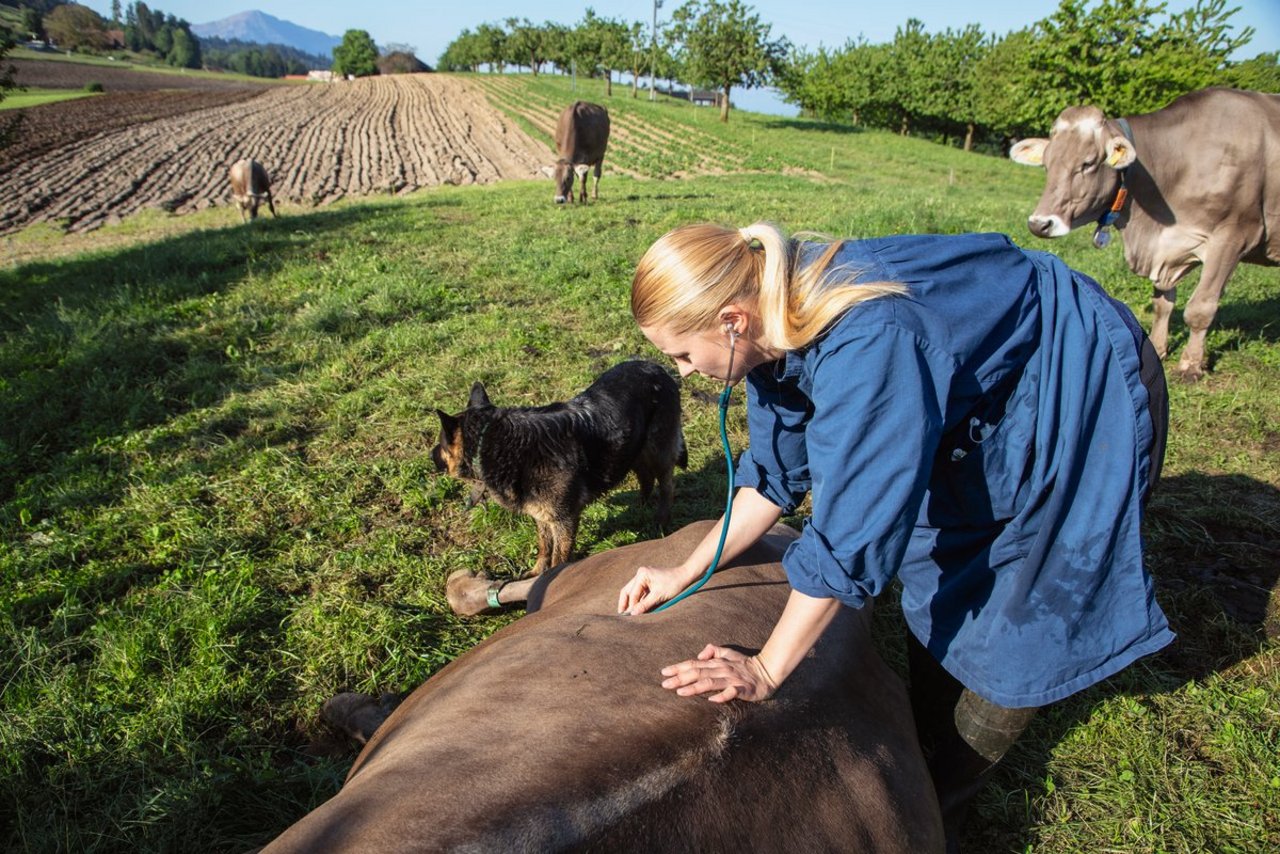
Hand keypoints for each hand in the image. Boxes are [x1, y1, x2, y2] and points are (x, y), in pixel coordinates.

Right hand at [617, 564, 699, 614]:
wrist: (685, 576)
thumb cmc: (673, 584)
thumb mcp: (659, 596)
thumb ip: (645, 605)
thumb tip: (633, 613)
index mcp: (642, 574)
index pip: (633, 593)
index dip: (631, 606)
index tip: (629, 617)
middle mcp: (641, 574)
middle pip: (628, 590)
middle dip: (625, 603)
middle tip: (621, 615)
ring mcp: (644, 577)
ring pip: (632, 591)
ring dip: (631, 602)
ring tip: (628, 613)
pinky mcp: (648, 581)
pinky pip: (639, 591)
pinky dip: (638, 599)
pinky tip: (637, 608)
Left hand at [659, 644, 778, 702]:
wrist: (768, 671)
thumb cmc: (746, 664)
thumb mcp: (729, 654)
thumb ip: (713, 651)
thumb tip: (700, 654)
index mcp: (717, 662)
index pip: (694, 663)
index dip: (678, 668)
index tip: (663, 672)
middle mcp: (722, 669)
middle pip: (698, 672)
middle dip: (680, 678)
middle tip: (664, 684)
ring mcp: (732, 679)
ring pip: (710, 682)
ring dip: (694, 687)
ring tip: (680, 692)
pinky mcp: (742, 689)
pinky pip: (731, 693)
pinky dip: (721, 695)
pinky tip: (711, 699)